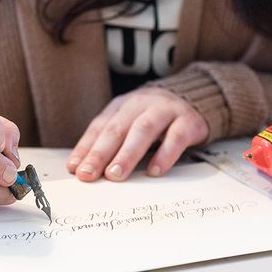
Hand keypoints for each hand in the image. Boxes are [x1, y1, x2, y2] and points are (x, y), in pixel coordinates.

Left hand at [66, 87, 207, 181]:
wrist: (196, 97)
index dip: (85, 148)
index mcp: (121, 106)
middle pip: (117, 129)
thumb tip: (83, 169)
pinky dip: (165, 154)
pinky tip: (154, 171)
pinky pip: (176, 137)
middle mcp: (140, 104)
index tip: (74, 169)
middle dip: (100, 153)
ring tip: (115, 174)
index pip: (99, 128)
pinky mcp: (188, 121)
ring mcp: (165, 110)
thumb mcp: (129, 124)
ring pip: (143, 130)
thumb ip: (110, 143)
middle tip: (89, 174)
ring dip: (127, 154)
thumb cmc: (154, 119)